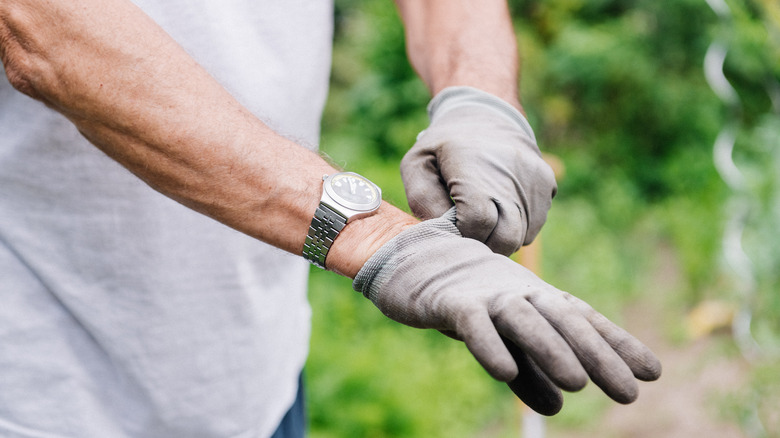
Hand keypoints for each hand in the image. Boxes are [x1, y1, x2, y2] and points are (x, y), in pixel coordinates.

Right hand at [354, 209, 660, 414]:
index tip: (651, 372)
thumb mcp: (504, 338)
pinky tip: (503, 373)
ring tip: (577, 384)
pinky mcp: (452, 302)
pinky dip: (488, 345)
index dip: (616, 343)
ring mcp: (487, 295)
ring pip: (524, 320)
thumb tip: (556, 410)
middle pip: (563, 320)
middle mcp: (520, 293)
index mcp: (538, 298)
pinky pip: (472, 323)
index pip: (583, 319)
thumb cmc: (470, 301)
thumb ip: (529, 371)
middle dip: (597, 355)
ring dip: (551, 350)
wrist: (416, 259)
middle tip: (627, 392)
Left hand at [400, 86, 556, 255]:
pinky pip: (533, 226)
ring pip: (521, 237)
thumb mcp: (417, 164)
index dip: (462, 234)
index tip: (453, 224)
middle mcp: (511, 177)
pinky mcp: (548, 186)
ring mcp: (535, 182)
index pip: (478, 224)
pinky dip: (516, 227)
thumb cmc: (443, 146)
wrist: (486, 115)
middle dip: (484, 244)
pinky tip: (500, 207)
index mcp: (475, 170)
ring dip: (500, 236)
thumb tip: (443, 232)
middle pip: (505, 239)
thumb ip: (423, 201)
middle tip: (467, 230)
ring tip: (482, 215)